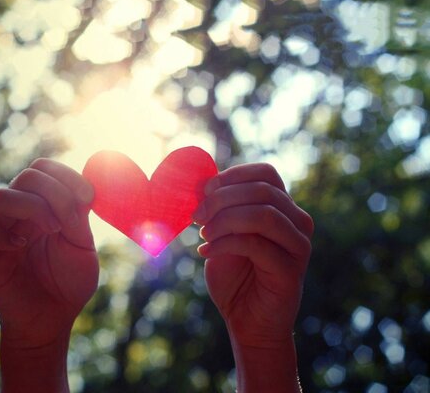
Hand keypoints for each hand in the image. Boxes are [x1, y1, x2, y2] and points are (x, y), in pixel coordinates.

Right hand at [0, 159, 97, 391]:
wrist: (54, 321)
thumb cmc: (69, 283)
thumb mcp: (82, 246)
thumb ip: (78, 215)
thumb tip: (82, 185)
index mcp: (41, 206)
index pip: (44, 169)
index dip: (65, 175)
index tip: (88, 198)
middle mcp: (17, 215)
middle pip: (25, 176)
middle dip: (53, 191)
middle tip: (67, 221)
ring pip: (0, 197)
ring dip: (31, 207)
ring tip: (52, 230)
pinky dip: (0, 236)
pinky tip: (20, 246)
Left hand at [193, 163, 312, 391]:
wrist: (246, 321)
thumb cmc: (233, 275)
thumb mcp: (221, 234)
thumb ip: (219, 209)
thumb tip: (201, 183)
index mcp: (282, 208)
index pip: (266, 173)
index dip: (233, 176)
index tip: (204, 191)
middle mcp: (298, 222)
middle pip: (262, 191)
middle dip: (221, 199)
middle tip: (196, 217)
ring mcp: (299, 246)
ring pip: (264, 215)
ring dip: (225, 221)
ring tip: (203, 235)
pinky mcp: (291, 270)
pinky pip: (257, 245)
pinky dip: (225, 244)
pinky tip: (205, 253)